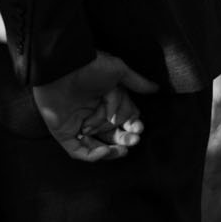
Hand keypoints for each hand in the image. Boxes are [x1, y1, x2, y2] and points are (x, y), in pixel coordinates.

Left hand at [32, 54, 158, 162]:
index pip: (123, 121)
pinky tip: (105, 150)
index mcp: (104, 103)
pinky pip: (79, 152)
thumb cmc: (90, 66)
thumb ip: (136, 82)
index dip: (132, 127)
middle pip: (113, 136)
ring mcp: (77, 126)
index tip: (138, 128)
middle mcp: (92, 115)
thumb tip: (156, 89)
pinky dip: (94, 155)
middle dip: (125, 140)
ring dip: (112, 151)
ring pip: (99, 146)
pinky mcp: (64, 134)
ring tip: (121, 149)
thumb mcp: (118, 71)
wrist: (63, 67)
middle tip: (133, 140)